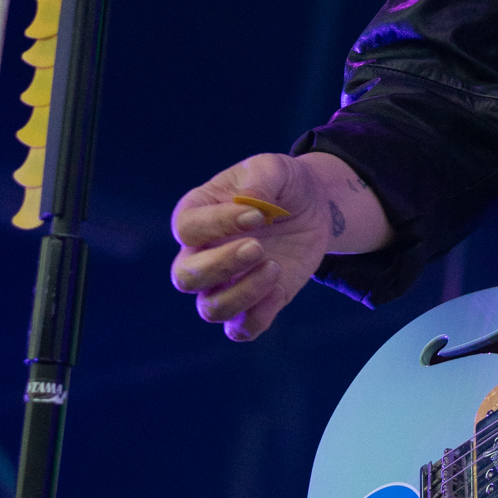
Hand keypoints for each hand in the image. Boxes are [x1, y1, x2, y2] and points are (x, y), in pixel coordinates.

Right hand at [170, 151, 390, 341]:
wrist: (312, 206)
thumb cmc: (282, 184)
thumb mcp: (274, 168)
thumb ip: (260, 179)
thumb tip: (248, 203)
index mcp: (197, 214)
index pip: (186, 229)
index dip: (218, 225)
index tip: (257, 215)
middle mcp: (202, 253)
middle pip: (185, 277)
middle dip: (221, 266)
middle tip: (258, 247)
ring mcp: (225, 281)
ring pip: (210, 309)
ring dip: (242, 294)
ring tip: (274, 268)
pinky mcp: (253, 302)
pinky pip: (240, 329)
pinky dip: (258, 317)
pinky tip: (280, 289)